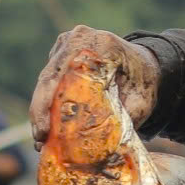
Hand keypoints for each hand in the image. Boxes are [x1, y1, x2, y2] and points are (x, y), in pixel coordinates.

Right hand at [30, 26, 158, 147]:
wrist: (145, 62)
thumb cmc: (144, 83)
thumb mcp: (141, 102)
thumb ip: (124, 118)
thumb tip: (102, 147)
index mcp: (102, 45)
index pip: (67, 74)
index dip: (49, 103)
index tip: (46, 130)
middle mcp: (81, 37)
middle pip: (50, 76)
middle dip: (40, 110)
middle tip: (38, 140)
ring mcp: (68, 41)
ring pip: (46, 78)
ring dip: (40, 108)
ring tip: (39, 139)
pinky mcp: (61, 49)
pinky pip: (49, 77)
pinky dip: (46, 101)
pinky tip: (46, 125)